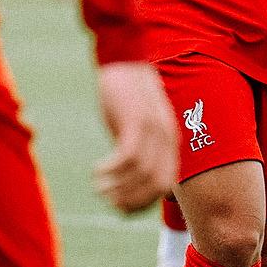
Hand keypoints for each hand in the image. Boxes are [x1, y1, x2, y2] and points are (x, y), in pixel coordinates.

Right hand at [93, 61, 178, 213]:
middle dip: (131, 201)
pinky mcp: (137, 121)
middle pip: (155, 185)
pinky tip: (96, 171)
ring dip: (117, 187)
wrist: (125, 58)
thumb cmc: (127, 93)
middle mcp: (166, 139)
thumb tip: (126, 175)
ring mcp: (154, 130)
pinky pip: (127, 157)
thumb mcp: (137, 124)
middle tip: (107, 200)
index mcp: (170, 142)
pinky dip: (111, 171)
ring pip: (140, 175)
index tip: (120, 208)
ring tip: (98, 187)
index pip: (164, 186)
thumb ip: (138, 147)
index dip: (143, 203)